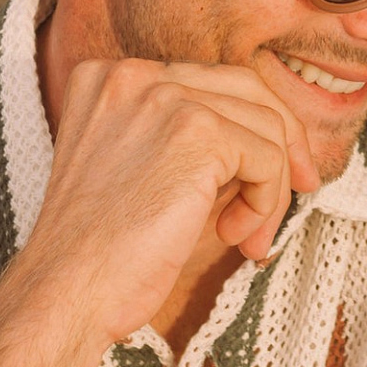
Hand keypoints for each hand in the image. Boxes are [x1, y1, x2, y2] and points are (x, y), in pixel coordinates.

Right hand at [0, 57, 318, 366]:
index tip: (268, 170)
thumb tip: (275, 136)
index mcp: (109, 77)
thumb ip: (188, 135)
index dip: (247, 124)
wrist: (66, 293)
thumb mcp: (140, 167)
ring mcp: (164, 95)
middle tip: (300, 187)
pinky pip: (267, 155)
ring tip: (247, 234)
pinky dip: (266, 201)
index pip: (207, 80)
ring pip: (264, 123)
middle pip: (244, 86)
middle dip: (282, 141)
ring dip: (271, 186)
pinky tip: (235, 235)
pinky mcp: (197, 130)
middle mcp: (134, 73)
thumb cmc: (102, 249)